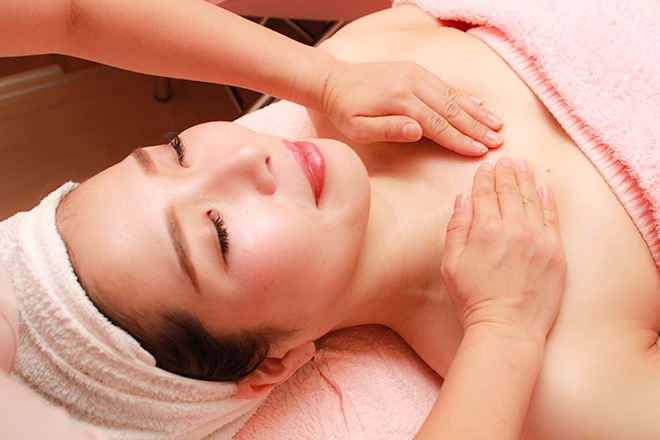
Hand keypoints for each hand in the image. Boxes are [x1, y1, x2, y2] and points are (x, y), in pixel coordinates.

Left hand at [319, 59, 502, 155]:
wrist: (332, 80)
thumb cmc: (344, 110)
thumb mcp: (358, 128)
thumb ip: (389, 129)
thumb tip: (418, 132)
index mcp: (399, 100)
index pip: (437, 125)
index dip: (460, 140)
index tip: (479, 151)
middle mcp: (412, 83)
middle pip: (451, 109)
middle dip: (476, 127)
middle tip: (497, 141)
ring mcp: (415, 74)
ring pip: (453, 95)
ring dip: (476, 111)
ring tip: (497, 124)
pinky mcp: (415, 71)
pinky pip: (445, 85)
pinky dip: (464, 95)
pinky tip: (479, 104)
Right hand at [441, 157, 565, 339]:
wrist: (508, 328)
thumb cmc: (474, 299)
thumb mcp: (451, 264)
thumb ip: (456, 228)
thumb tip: (462, 200)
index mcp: (485, 229)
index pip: (484, 194)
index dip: (484, 178)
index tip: (485, 167)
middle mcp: (514, 228)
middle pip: (509, 191)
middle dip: (506, 173)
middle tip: (505, 159)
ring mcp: (538, 239)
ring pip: (532, 199)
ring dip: (526, 180)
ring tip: (523, 166)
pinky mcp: (555, 252)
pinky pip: (551, 218)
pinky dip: (547, 200)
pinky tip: (543, 189)